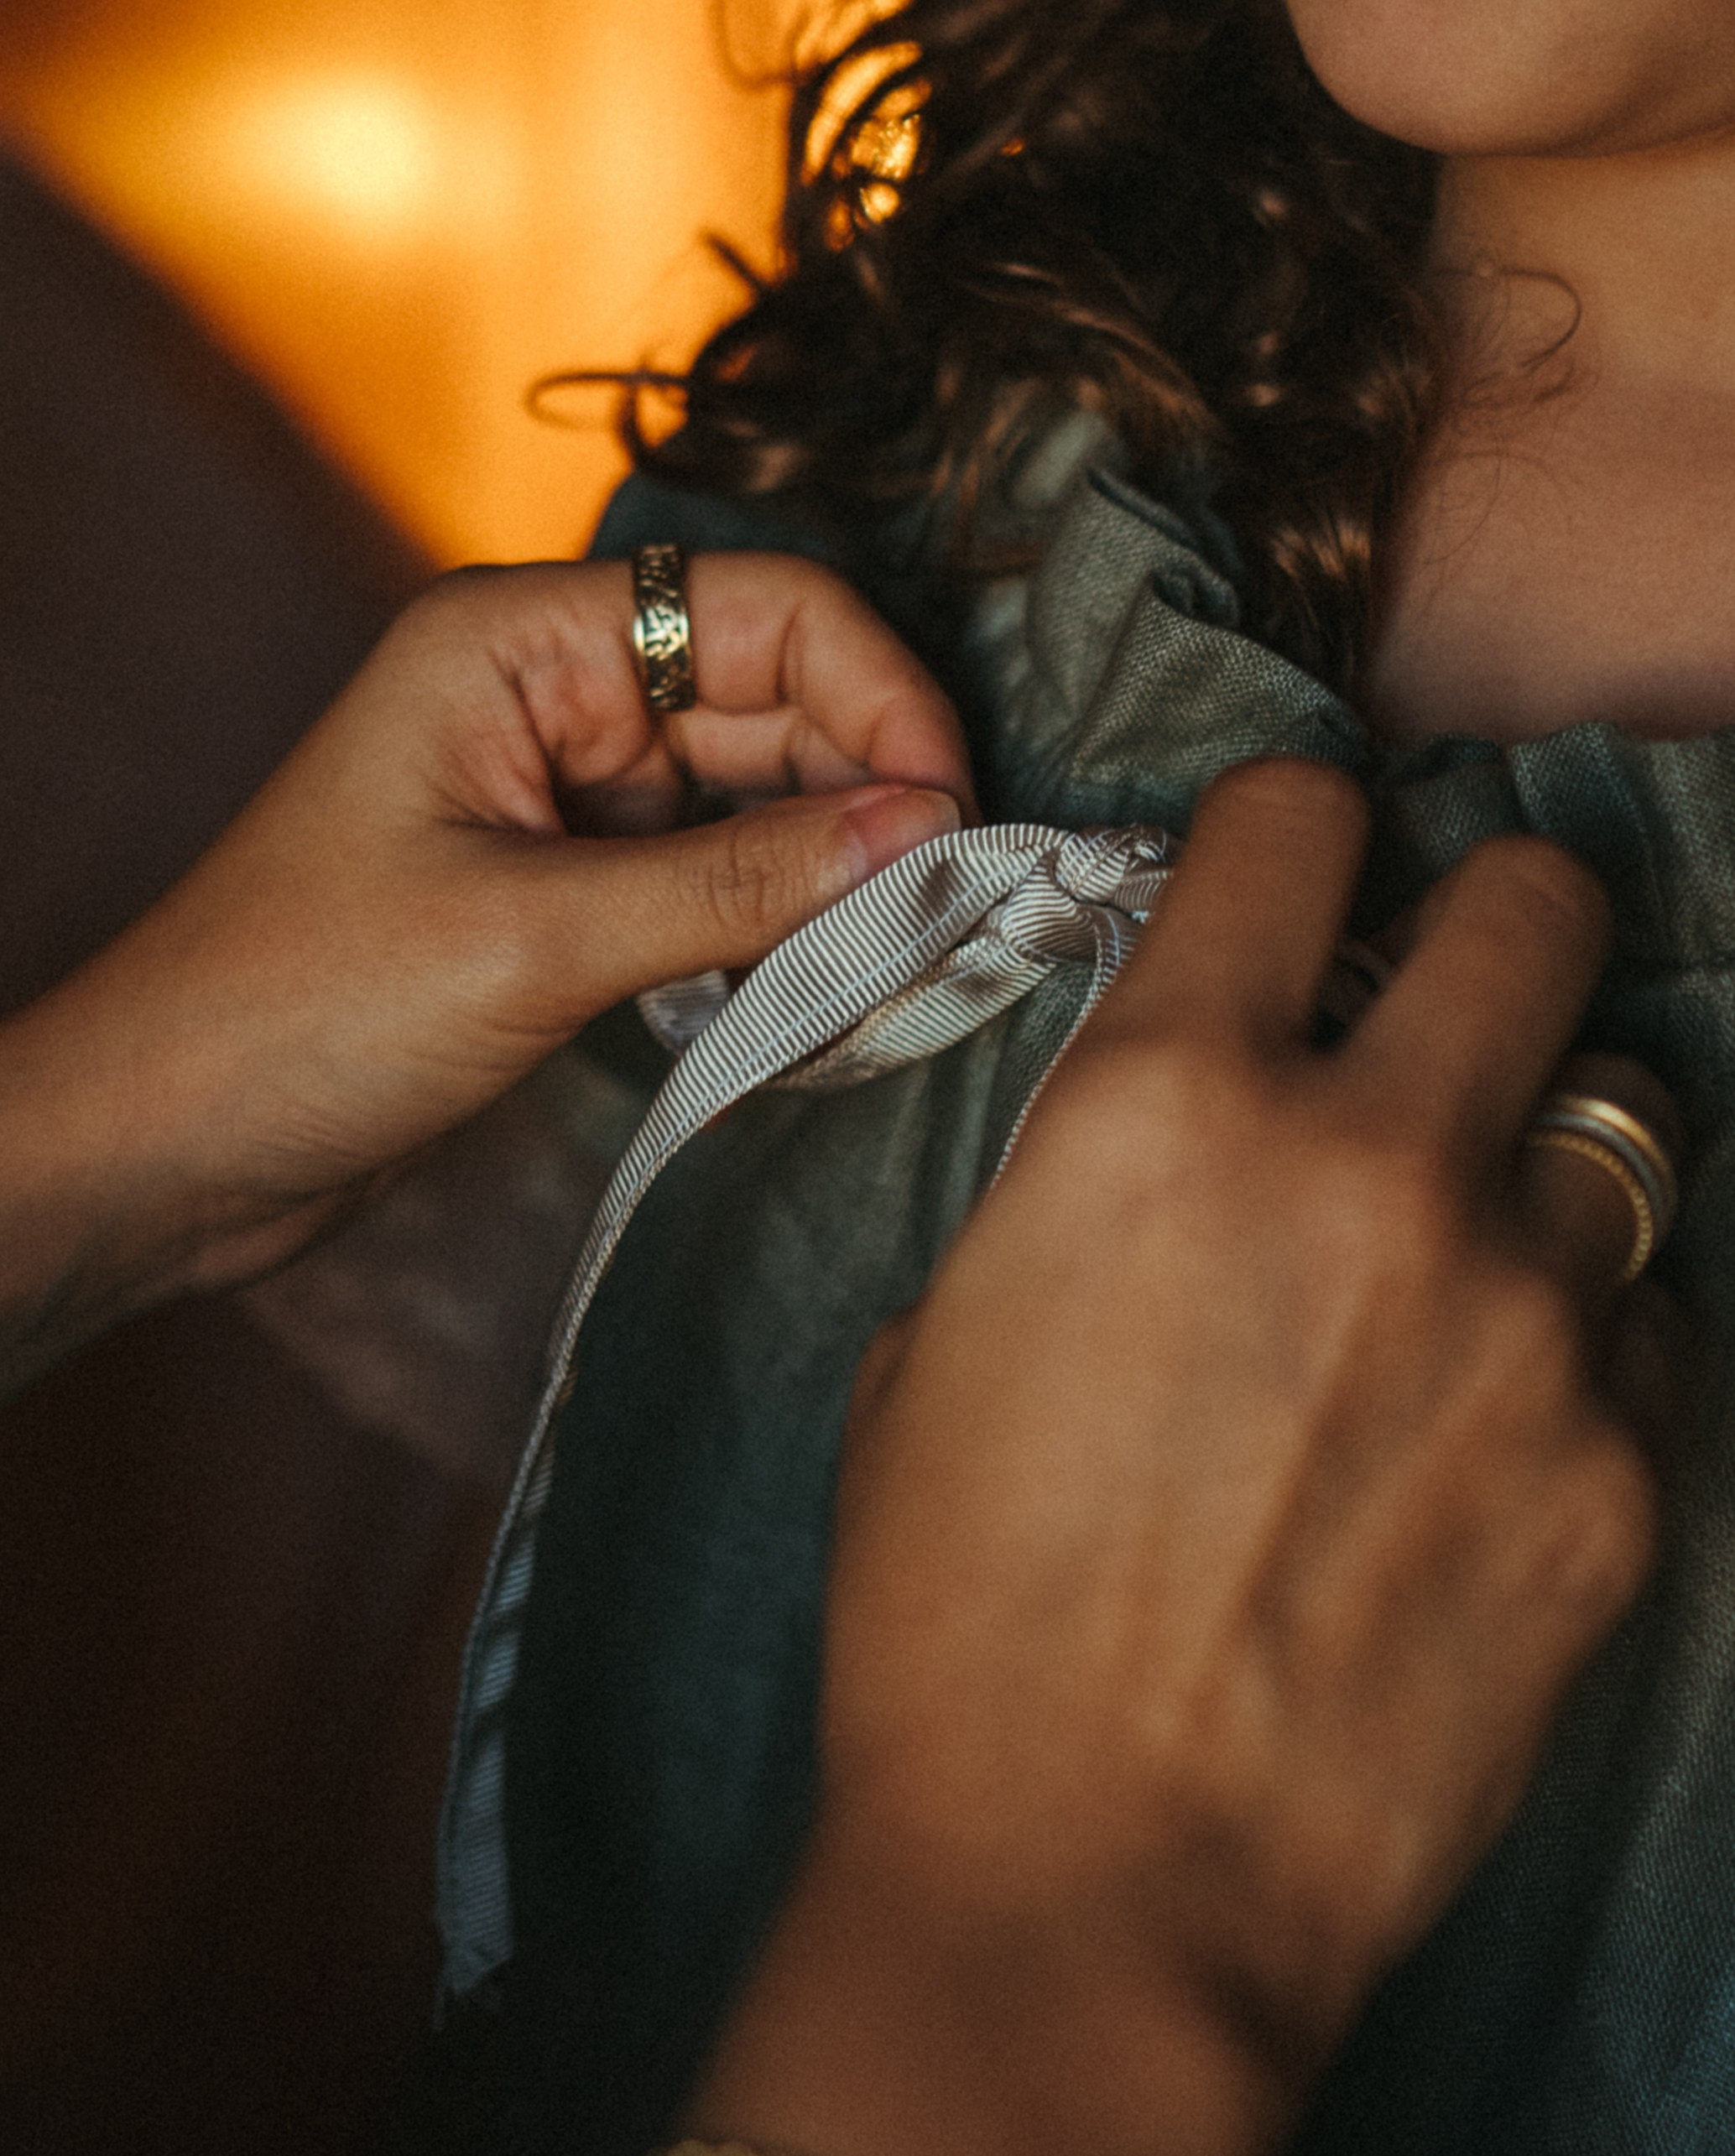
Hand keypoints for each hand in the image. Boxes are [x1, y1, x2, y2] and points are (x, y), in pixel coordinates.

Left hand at [0, 554, 968, 1386]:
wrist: (169, 1146)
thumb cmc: (296, 1010)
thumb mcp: (532, 940)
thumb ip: (736, 885)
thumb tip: (923, 833)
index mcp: (520, 642)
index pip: (764, 610)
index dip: (879, 695)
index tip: (952, 812)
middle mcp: (552, 698)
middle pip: (776, 703)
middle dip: (874, 790)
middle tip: (956, 904)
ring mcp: (564, 801)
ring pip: (758, 803)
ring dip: (836, 870)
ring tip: (904, 954)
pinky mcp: (569, 899)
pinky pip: (716, 886)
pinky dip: (778, 929)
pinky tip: (826, 984)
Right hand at [406, 764, 1670, 2155]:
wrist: (1086, 1893)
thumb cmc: (952, 1621)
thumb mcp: (948, 1337)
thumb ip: (1097, 1176)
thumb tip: (1192, 1107)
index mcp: (1165, 1107)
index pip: (1300, 819)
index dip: (1300, 827)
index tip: (1303, 876)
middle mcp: (1373, 1168)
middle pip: (1539, 910)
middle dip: (1492, 928)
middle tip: (1446, 1008)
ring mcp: (1529, 1320)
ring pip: (1624, 1127)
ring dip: (1543, 1162)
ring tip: (1460, 1271)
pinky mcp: (1623, 1474)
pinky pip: (1645, 1327)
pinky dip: (1580, 1344)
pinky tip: (1480, 1442)